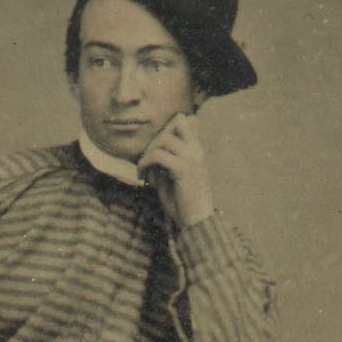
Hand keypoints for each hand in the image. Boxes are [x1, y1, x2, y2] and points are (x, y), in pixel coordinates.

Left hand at [137, 112, 214, 230]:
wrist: (196, 222)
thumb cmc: (182, 202)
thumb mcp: (172, 175)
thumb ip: (164, 159)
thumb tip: (149, 148)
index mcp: (197, 150)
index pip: (184, 119)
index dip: (166, 128)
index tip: (155, 149)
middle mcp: (197, 150)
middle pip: (175, 122)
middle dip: (155, 141)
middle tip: (146, 163)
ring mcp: (192, 158)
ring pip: (163, 139)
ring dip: (148, 154)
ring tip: (144, 172)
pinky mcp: (183, 170)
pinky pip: (158, 155)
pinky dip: (145, 164)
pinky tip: (144, 178)